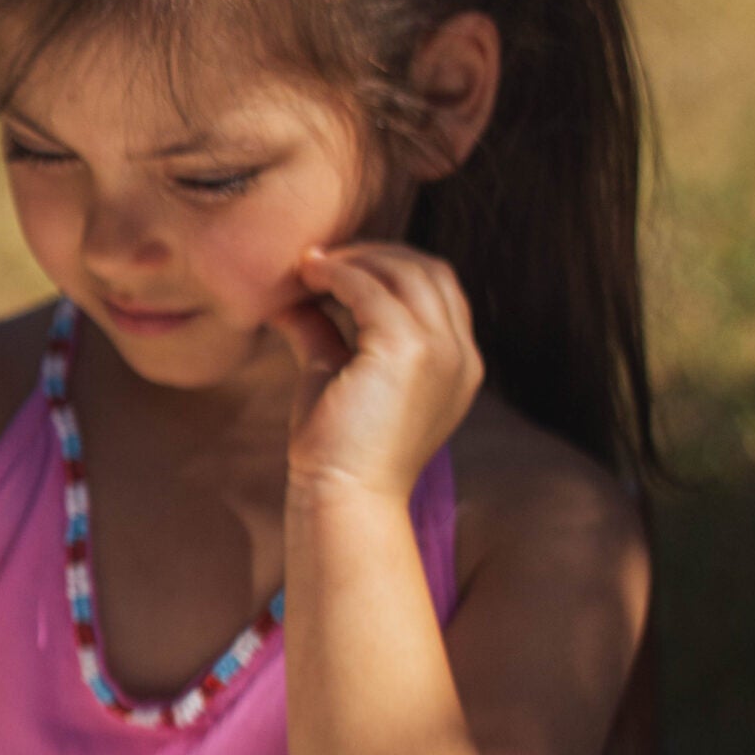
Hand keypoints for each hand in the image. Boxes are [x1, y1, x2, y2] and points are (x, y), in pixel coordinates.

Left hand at [272, 243, 482, 500]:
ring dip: (357, 259)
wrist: (341, 499)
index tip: (342, 266)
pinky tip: (308, 277)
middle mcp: (461, 357)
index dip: (393, 267)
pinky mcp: (409, 351)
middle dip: (376, 255)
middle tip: (324, 258)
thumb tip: (294, 297)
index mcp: (457, 367)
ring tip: (311, 265)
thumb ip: (327, 334)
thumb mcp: (338, 377)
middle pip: (430, 271)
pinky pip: (373, 289)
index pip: (438, 291)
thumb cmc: (337, 452)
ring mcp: (442, 353)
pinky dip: (340, 275)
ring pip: (406, 271)